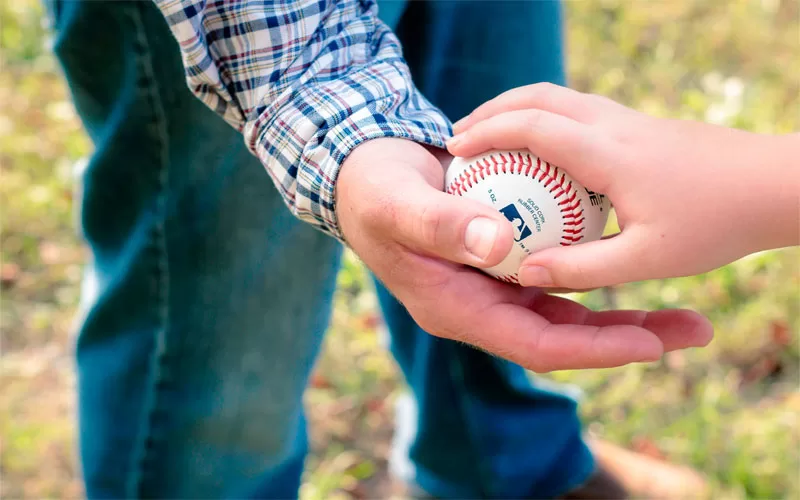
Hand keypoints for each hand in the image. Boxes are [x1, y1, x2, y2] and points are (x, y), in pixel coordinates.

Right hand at [334, 137, 712, 370]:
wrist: (364, 176)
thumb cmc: (374, 192)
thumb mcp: (397, 204)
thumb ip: (440, 225)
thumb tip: (497, 242)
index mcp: (458, 310)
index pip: (534, 344)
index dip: (591, 348)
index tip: (647, 344)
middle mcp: (483, 305)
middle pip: (565, 333)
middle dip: (628, 336)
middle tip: (693, 328)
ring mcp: (496, 282)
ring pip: (570, 306)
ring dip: (626, 306)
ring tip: (684, 309)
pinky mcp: (506, 256)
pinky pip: (559, 269)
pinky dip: (596, 266)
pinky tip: (635, 252)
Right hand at [448, 83, 799, 289]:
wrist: (779, 183)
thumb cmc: (717, 224)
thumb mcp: (648, 259)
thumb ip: (581, 268)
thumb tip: (524, 273)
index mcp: (609, 154)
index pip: (533, 128)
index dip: (488, 133)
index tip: (456, 148)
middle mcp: (613, 126)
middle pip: (539, 97)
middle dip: (493, 112)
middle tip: (461, 139)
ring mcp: (628, 119)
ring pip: (558, 97)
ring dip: (517, 111)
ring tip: (491, 140)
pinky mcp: (639, 124)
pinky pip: (576, 109)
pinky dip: (543, 119)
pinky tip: (542, 153)